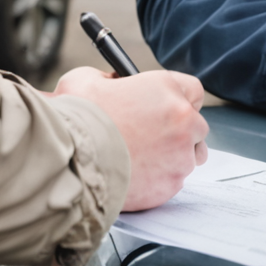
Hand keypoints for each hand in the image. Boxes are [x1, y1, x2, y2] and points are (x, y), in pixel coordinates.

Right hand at [54, 67, 209, 211]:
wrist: (70, 163)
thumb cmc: (77, 120)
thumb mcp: (83, 80)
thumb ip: (105, 78)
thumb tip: (109, 83)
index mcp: (167, 90)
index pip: (192, 90)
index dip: (178, 99)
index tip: (166, 107)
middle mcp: (183, 122)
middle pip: (195, 125)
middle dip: (177, 130)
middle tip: (151, 135)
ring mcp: (180, 157)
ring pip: (188, 156)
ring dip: (171, 156)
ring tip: (140, 158)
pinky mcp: (170, 186)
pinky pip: (172, 181)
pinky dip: (157, 180)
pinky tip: (133, 175)